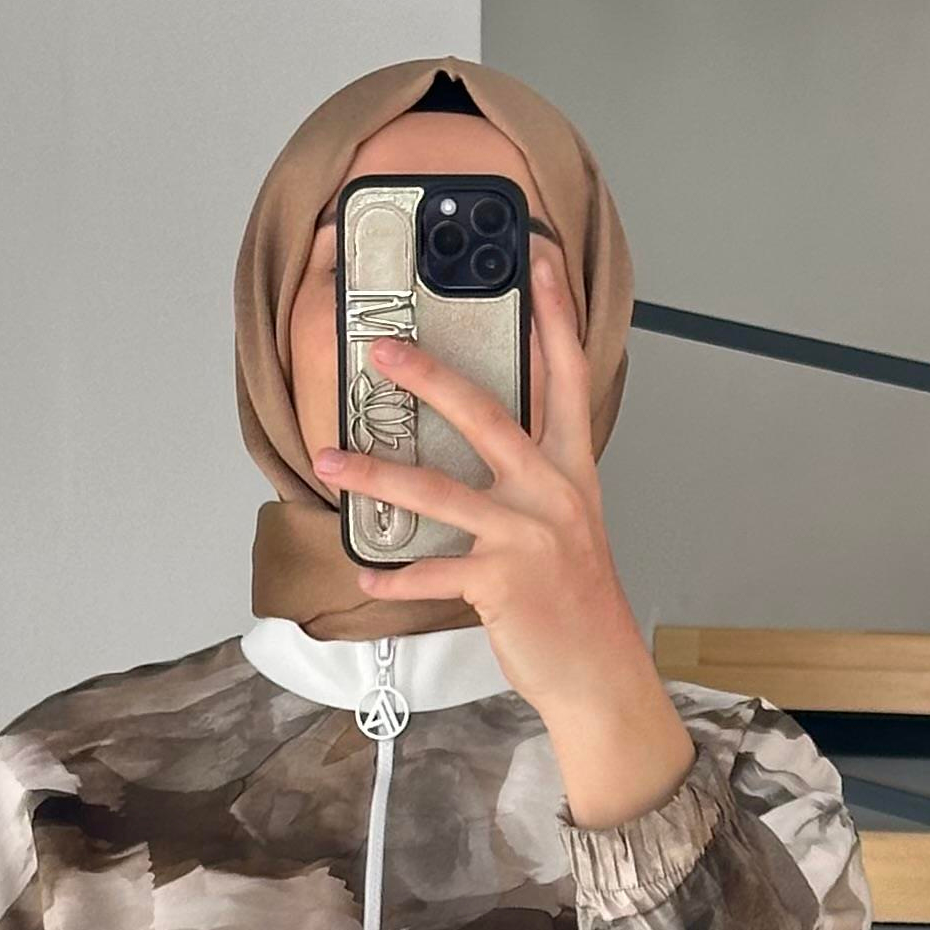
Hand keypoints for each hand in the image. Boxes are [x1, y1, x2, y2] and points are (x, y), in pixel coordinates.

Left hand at [309, 230, 696, 829]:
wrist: (599, 672)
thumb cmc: (576, 600)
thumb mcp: (567, 525)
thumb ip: (531, 481)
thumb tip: (487, 447)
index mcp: (572, 470)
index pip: (567, 375)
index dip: (555, 315)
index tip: (539, 258)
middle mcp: (553, 493)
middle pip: (488, 415)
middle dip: (433, 377)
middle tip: (384, 350)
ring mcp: (528, 536)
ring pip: (440, 491)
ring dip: (376, 474)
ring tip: (330, 460)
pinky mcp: (501, 582)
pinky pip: (431, 573)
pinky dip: (392, 577)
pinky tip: (362, 572)